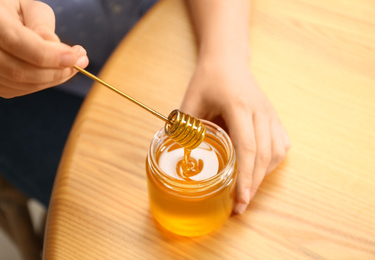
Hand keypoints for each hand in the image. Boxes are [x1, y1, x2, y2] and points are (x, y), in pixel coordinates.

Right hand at [0, 0, 88, 97]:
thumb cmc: (12, 8)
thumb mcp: (29, 7)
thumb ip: (42, 26)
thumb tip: (58, 52)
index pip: (15, 42)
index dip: (48, 55)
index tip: (75, 57)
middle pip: (15, 70)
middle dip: (54, 71)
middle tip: (79, 63)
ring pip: (17, 84)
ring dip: (51, 79)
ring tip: (71, 66)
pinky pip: (15, 90)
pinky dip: (40, 84)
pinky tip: (54, 72)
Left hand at [181, 53, 290, 213]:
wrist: (228, 60)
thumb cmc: (209, 78)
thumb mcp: (191, 100)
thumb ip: (184, 127)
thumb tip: (177, 156)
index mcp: (239, 106)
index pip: (247, 147)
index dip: (245, 176)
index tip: (240, 199)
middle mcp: (260, 111)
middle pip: (263, 155)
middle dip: (253, 184)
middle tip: (240, 206)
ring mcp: (270, 114)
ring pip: (276, 152)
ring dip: (263, 175)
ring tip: (248, 192)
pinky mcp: (274, 117)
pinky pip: (281, 144)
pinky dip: (272, 162)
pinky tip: (260, 170)